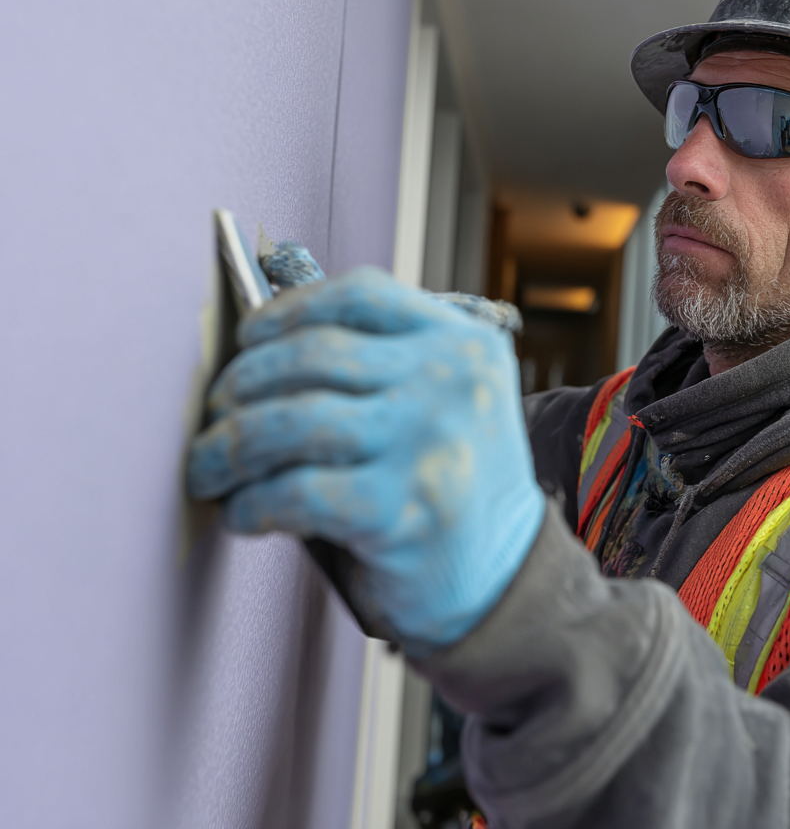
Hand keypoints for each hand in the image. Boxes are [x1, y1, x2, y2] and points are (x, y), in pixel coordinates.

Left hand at [186, 267, 544, 651]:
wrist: (503, 575)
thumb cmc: (449, 482)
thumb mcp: (445, 402)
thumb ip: (383, 365)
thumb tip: (260, 350)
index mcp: (464, 344)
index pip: (360, 295)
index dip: (286, 311)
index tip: (247, 339)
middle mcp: (451, 383)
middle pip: (313, 354)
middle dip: (241, 384)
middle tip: (214, 414)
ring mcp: (428, 444)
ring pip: (291, 420)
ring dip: (227, 446)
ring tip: (207, 468)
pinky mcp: (401, 510)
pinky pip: (293, 491)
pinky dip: (250, 504)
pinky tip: (243, 514)